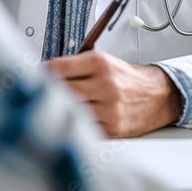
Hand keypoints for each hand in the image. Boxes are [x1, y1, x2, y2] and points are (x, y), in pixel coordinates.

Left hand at [46, 52, 181, 137]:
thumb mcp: (102, 61)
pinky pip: (83, 128)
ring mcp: (109, 109)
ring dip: (59, 110)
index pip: (58, 68)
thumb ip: (74, 66)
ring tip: (53, 108)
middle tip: (37, 94)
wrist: (157, 95)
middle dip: (47, 93)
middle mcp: (105, 85)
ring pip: (70, 111)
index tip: (34, 77)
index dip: (41, 73)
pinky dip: (74, 124)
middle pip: (61, 91)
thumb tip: (43, 73)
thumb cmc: (125, 78)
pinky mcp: (112, 129)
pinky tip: (71, 120)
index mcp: (100, 64)